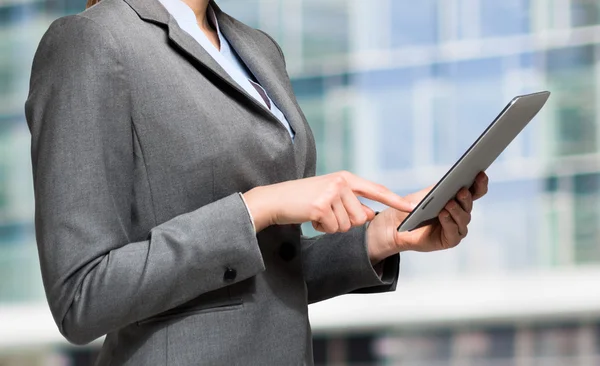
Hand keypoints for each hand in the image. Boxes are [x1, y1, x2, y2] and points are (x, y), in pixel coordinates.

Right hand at [243, 171, 413, 232]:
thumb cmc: (303, 200)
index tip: (411, 207)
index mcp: (346, 178)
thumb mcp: (330, 196)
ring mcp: (331, 193)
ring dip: (332, 226)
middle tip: (326, 213)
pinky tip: (311, 218)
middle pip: (361, 217)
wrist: (275, 200)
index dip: (394, 200)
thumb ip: (352, 203)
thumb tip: (370, 215)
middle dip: (345, 222)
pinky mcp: (321, 206)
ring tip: (317, 214)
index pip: (375, 190)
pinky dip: (322, 228)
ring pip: (347, 225)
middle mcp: (341, 183)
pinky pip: (333, 228)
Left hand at [366, 172, 488, 262]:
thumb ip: (439, 188)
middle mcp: (461, 213)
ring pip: (463, 218)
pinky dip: (449, 223)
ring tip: (448, 203)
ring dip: (456, 211)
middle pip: (469, 204)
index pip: (476, 191)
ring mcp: (457, 227)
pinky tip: (443, 215)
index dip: (480, 183)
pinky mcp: (450, 239)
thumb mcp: (427, 193)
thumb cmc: (414, 207)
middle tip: (461, 190)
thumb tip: (452, 181)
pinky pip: (454, 232)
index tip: (480, 173)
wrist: (398, 225)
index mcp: (459, 199)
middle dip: (466, 197)